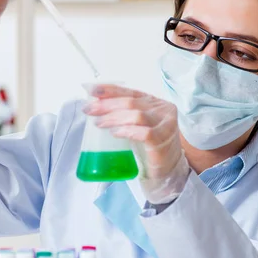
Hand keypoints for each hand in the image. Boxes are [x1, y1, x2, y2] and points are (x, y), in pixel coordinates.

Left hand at [83, 84, 189, 203]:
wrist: (167, 166)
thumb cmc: (149, 144)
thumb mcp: (137, 123)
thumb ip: (123, 113)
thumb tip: (95, 105)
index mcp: (154, 102)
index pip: (130, 91)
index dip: (110, 90)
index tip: (92, 90)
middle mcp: (162, 109)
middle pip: (131, 102)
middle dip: (107, 105)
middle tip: (89, 109)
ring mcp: (165, 124)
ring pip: (137, 115)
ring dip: (114, 118)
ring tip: (99, 123)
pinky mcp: (163, 140)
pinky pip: (145, 133)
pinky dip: (127, 131)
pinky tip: (116, 132)